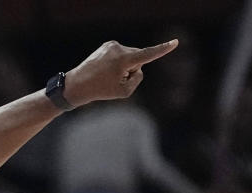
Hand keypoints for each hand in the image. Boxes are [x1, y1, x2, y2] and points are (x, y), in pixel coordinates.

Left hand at [63, 39, 178, 106]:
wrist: (77, 85)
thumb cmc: (100, 90)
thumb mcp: (124, 92)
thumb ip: (138, 78)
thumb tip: (138, 66)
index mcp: (124, 60)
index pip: (148, 55)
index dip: (163, 49)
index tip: (175, 42)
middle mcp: (119, 49)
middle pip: (139, 59)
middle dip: (132, 69)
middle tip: (114, 79)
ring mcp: (112, 45)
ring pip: (130, 56)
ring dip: (124, 66)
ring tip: (107, 74)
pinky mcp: (107, 45)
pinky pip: (121, 54)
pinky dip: (118, 61)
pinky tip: (106, 69)